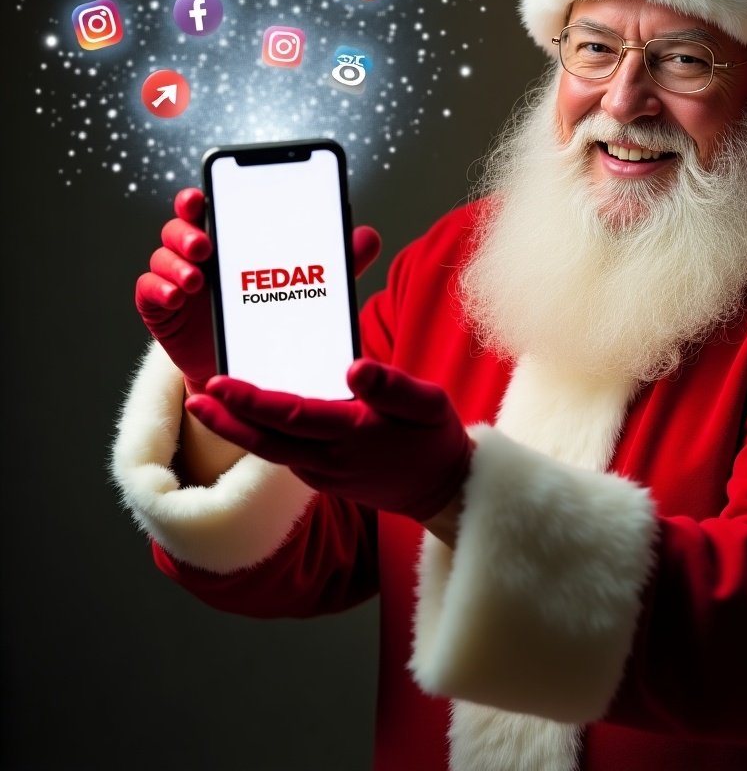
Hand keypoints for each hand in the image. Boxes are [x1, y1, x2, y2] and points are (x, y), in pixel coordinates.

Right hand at [135, 187, 381, 394]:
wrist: (251, 367)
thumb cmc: (277, 312)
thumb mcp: (312, 285)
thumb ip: (336, 260)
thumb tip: (368, 236)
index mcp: (232, 235)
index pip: (212, 204)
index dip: (202, 194)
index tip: (203, 193)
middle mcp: (200, 252)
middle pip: (180, 224)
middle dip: (187, 226)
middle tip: (205, 240)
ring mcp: (177, 278)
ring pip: (163, 255)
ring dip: (176, 260)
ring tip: (197, 277)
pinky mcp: (162, 309)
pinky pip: (149, 291)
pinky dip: (160, 289)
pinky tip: (178, 295)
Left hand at [183, 359, 472, 522]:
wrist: (441, 490)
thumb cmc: (433, 439)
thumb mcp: (429, 404)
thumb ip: (392, 386)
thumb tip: (354, 365)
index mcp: (355, 433)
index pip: (292, 416)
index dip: (252, 402)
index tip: (219, 383)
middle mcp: (332, 458)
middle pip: (268, 441)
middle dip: (227, 420)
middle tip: (195, 397)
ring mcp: (324, 473)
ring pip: (271, 452)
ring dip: (235, 430)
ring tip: (205, 405)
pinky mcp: (322, 479)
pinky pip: (285, 456)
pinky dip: (260, 436)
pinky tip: (246, 415)